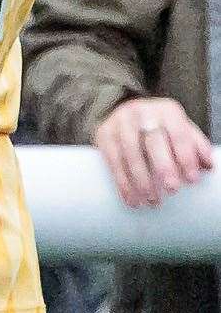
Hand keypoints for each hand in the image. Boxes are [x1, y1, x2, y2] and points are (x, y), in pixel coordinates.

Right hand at [93, 96, 214, 207]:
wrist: (125, 111)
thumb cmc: (161, 128)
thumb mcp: (180, 129)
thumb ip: (195, 146)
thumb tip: (208, 167)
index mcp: (166, 111)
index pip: (178, 133)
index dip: (185, 157)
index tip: (191, 180)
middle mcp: (141, 113)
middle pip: (152, 141)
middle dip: (163, 167)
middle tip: (172, 189)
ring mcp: (119, 122)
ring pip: (129, 153)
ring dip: (141, 181)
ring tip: (152, 201)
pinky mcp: (103, 134)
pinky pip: (112, 161)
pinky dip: (122, 183)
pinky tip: (131, 199)